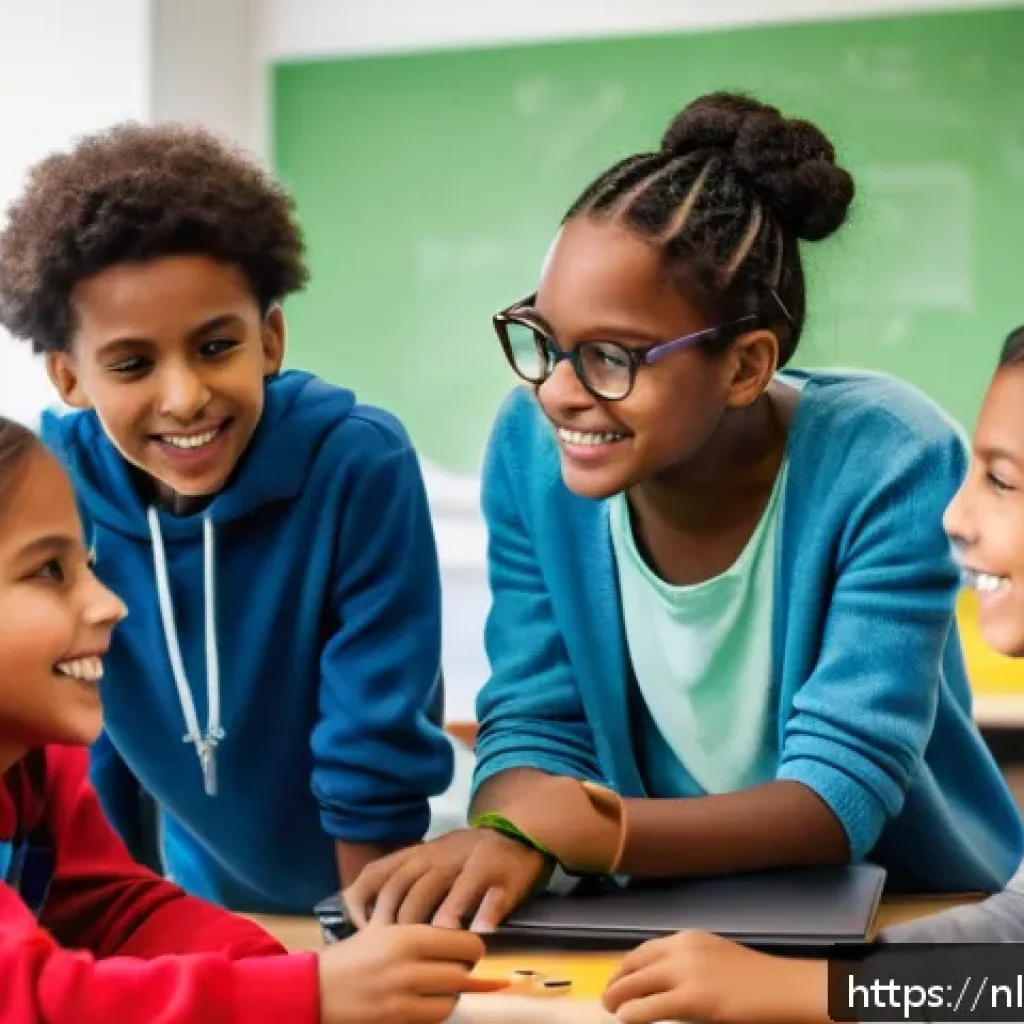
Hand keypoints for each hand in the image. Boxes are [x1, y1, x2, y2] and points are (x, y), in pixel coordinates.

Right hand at [318, 923, 505, 1023]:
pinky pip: (431, 1020)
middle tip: (463, 971)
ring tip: (442, 989)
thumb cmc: (350, 957)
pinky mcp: (395, 1021)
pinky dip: (434, 1013)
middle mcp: (408, 967)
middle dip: (466, 975)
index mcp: (407, 937)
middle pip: (461, 975)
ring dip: (451, 997)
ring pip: (450, 1002)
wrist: (314, 989)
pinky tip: (426, 1004)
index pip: (462, 943)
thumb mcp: (381, 929)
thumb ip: (416, 931)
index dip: (474, 950)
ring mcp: (401, 999)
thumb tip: (454, 933)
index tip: (474, 952)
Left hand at [342, 827, 550, 931]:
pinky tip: (479, 935)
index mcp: (420, 853)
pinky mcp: (502, 876)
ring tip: (431, 950)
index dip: (364, 902)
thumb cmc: (468, 855)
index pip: (380, 872)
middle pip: (407, 887)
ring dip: (433, 922)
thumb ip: (403, 879)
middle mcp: (441, 854)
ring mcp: (472, 862)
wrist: (518, 832)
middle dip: (397, 923)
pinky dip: (484, 917)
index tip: (362, 929)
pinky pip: (490, 898)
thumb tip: (366, 915)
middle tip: (396, 953)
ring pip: (443, 888)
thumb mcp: (431, 857)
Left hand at [602, 931, 827, 1023]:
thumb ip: (690, 968)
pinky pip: (651, 1007)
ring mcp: (687, 972)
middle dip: (617, 981)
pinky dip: (633, 1013)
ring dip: (619, 996)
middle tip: (607, 997)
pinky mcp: (693, 998)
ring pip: (638, 983)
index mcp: (689, 939)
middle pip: (636, 964)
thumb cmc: (757, 982)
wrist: (786, 989)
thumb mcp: (717, 962)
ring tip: (611, 1008)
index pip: (646, 950)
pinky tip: (625, 1019)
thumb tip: (663, 985)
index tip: (617, 978)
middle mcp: (683, 949)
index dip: (626, 966)